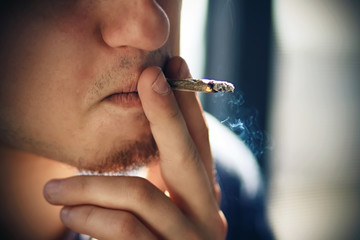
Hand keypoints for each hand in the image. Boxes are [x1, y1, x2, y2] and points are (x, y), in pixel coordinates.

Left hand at [43, 57, 226, 239]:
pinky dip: (91, 219)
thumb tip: (147, 125)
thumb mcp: (169, 205)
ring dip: (91, 186)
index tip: (171, 67)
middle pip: (188, 155)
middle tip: (149, 77)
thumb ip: (164, 176)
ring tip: (55, 191)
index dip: (187, 105)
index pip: (200, 143)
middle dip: (167, 112)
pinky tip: (69, 217)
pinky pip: (126, 232)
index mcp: (205, 197)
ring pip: (142, 195)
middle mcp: (208, 216)